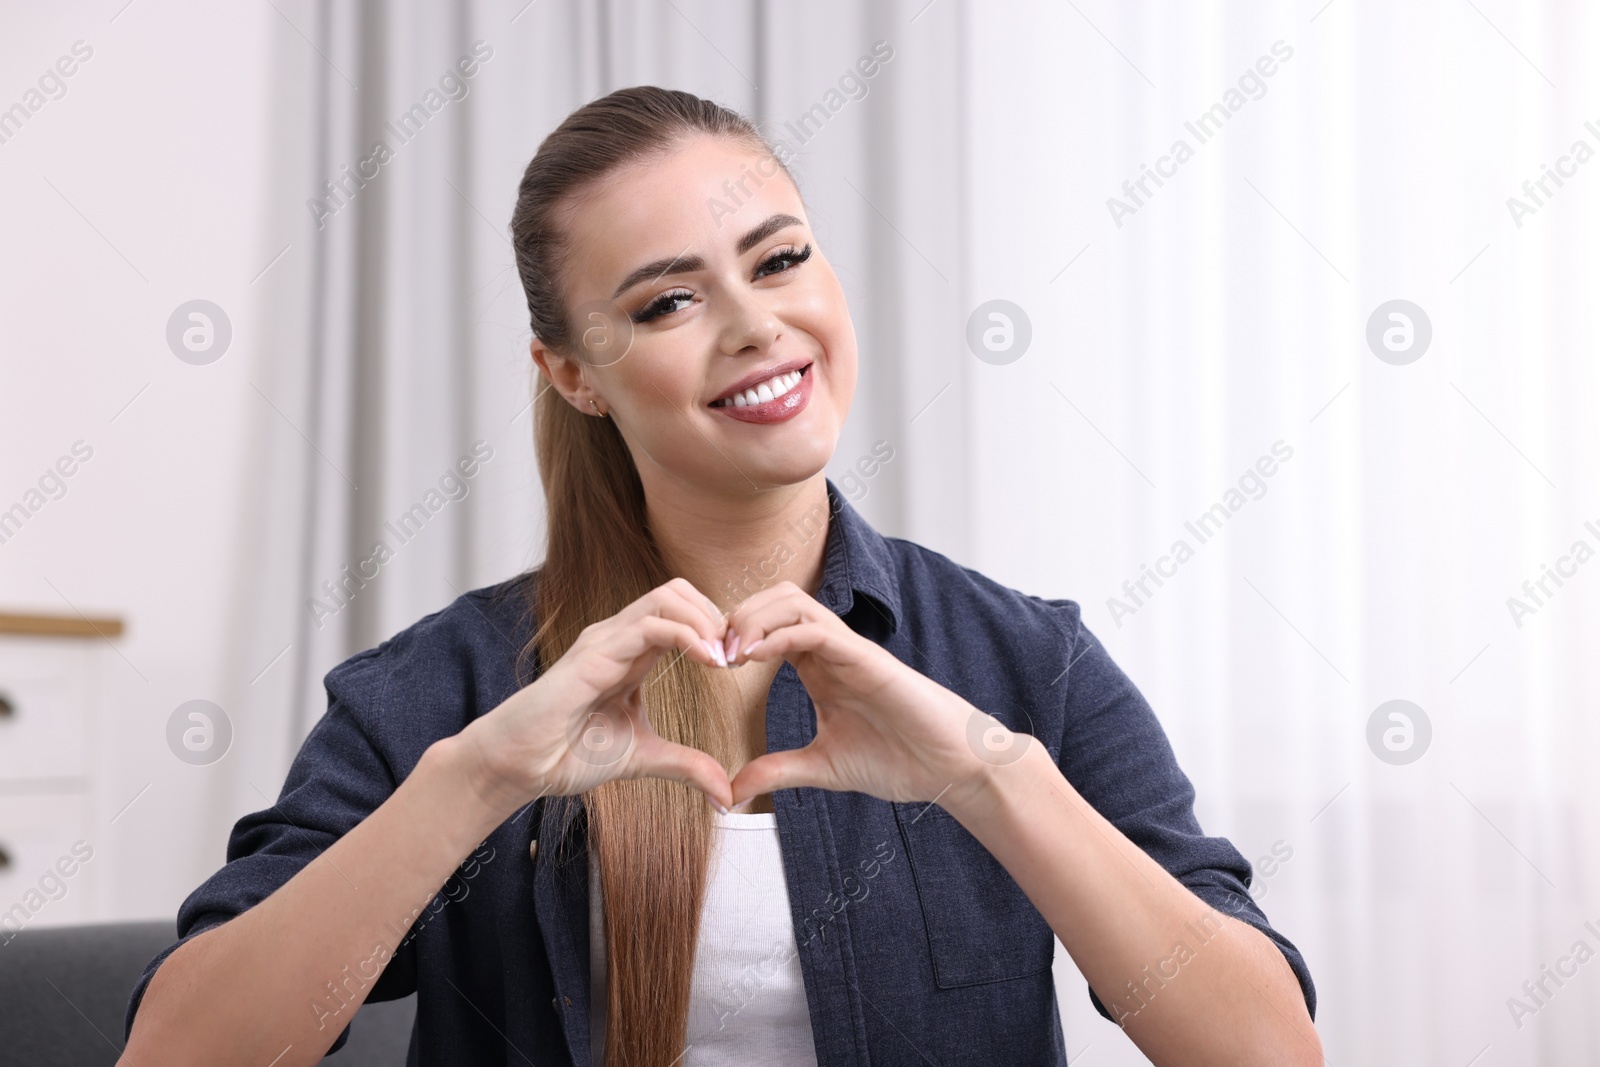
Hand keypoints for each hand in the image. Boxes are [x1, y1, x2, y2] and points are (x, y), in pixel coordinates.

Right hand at [458, 578, 734, 819]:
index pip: (683, 613)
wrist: (520, 766)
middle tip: (739, 656)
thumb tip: (727, 795)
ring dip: (707, 621)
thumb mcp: (645, 758)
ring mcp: (606, 639)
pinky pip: (649, 624)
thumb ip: (686, 766)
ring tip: (727, 658)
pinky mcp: (594, 652)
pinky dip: (687, 635)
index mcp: (632, 652)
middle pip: (679, 591)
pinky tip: (709, 661)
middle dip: (717, 615)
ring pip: (668, 596)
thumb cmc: (568, 753)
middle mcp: (619, 636)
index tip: (743, 663)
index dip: (718, 630)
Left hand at [721, 582, 1025, 813]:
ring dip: (753, 618)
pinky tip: (753, 658)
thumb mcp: (822, 767)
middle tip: (709, 654)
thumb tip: (732, 790)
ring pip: (793, 600)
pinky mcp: (866, 659)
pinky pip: (817, 627)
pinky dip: (780, 633)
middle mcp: (831, 649)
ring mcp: (849, 649)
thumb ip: (779, 770)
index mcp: (819, 666)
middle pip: (775, 599)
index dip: (732, 636)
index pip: (768, 625)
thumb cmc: (898, 759)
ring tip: (728, 653)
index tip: (705, 665)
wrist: (949, 768)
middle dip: (735, 617)